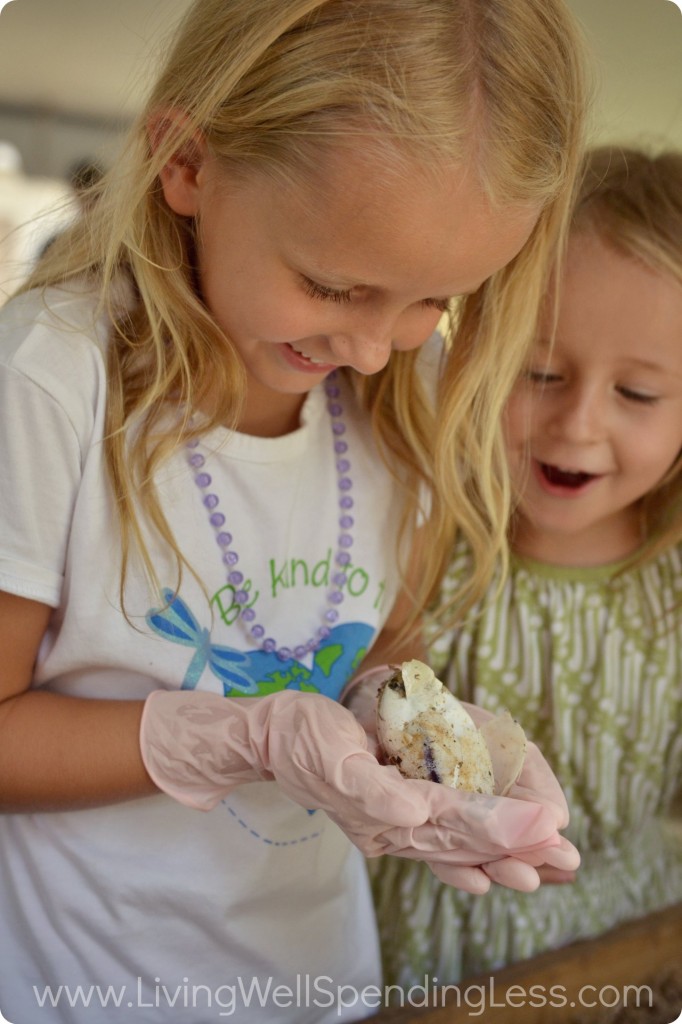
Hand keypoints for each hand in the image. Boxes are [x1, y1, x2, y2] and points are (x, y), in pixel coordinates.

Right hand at [140, 689, 564, 887]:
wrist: (267, 737)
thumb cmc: (300, 735)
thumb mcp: (333, 753)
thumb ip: (374, 790)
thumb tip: (417, 813)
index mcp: (384, 811)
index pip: (456, 823)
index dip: (505, 826)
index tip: (551, 827)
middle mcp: (391, 826)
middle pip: (464, 844)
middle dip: (517, 851)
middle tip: (569, 860)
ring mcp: (389, 823)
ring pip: (454, 847)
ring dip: (500, 857)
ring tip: (546, 872)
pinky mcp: (388, 813)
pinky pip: (433, 843)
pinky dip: (462, 860)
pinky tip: (482, 878)